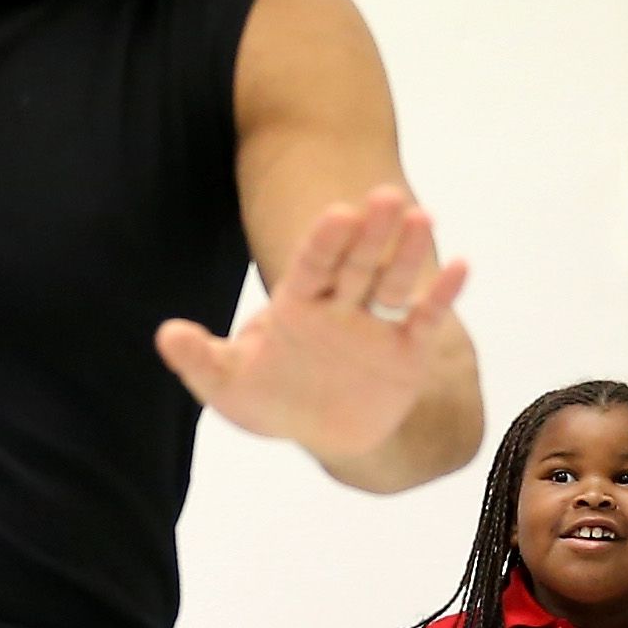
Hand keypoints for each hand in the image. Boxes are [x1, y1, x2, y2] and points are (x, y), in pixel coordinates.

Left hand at [155, 187, 468, 462]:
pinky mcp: (407, 351)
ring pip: (392, 283)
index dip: (325, 240)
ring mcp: (376, 325)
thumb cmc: (270, 399)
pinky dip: (443, 295)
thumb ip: (200, 359)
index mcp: (297, 302)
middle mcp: (340, 304)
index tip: (337, 213)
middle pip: (356, 262)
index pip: (312, 264)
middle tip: (385, 197)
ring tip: (423, 216)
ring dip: (407, 252)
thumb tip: (165, 335)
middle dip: (371, 232)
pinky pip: (426, 319)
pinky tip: (462, 265)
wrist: (320, 430)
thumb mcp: (227, 384)